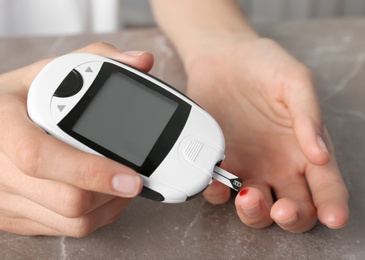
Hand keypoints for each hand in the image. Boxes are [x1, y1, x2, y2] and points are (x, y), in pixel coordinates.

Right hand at [0, 42, 153, 236]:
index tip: (132, 177)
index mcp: (2, 124)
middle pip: (66, 199)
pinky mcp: (15, 218)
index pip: (40, 157)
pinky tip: (104, 195)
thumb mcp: (49, 70)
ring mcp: (3, 199)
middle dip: (109, 191)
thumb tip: (142, 61)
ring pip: (72, 221)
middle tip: (134, 177)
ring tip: (121, 183)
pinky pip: (66, 230)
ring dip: (108, 205)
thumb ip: (97, 58)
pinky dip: (96, 216)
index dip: (90, 171)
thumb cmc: (19, 99)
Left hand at [187, 37, 348, 232]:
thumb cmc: (262, 65)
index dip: (333, 206)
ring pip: (257, 209)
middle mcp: (279, 165)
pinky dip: (217, 193)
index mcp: (305, 149)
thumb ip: (308, 115)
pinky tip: (216, 180)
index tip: (332, 217)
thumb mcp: (294, 81)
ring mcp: (249, 168)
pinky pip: (219, 191)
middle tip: (283, 209)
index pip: (327, 186)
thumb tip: (321, 154)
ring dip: (255, 212)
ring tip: (248, 195)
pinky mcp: (221, 164)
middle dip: (292, 218)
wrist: (221, 58)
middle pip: (296, 209)